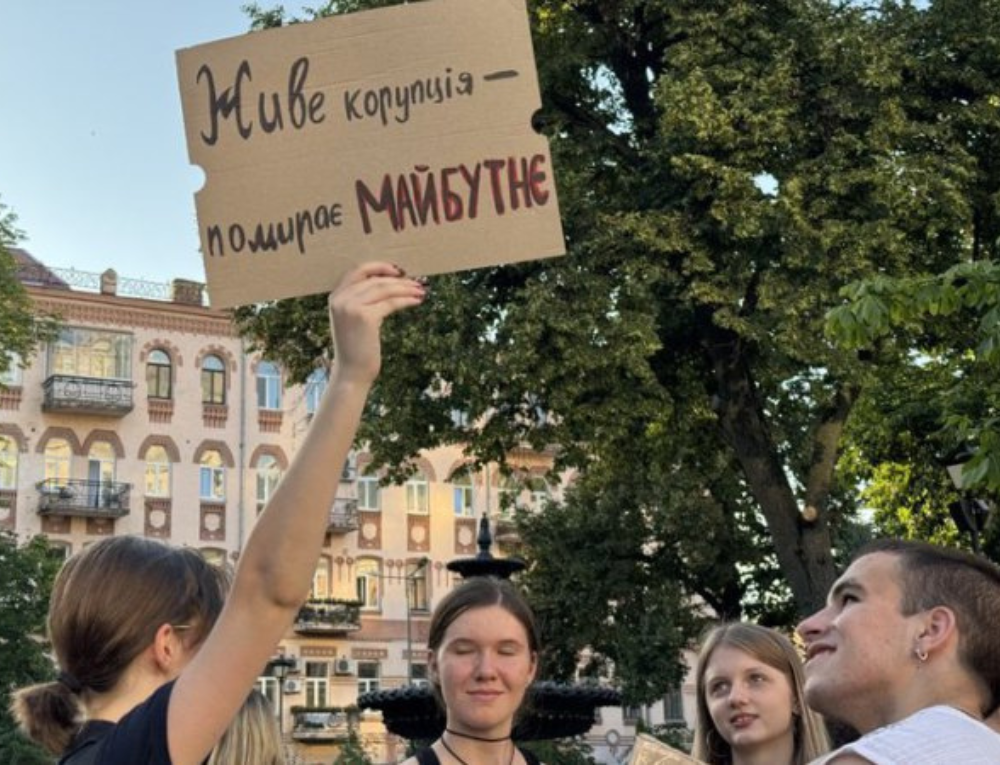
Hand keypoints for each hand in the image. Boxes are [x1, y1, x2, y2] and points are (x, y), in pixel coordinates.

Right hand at [328, 262, 425, 384]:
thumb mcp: (354, 319)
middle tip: (417, 283)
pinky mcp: (365, 317)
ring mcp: (351, 307)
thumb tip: (391, 284)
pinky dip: (406, 300)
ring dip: (406, 288)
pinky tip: (417, 301)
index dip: (379, 267)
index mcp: (335, 296)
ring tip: (420, 291)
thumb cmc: (357, 347)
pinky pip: (391, 303)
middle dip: (399, 280)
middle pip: (376, 280)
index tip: (398, 270)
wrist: (352, 372)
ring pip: (385, 289)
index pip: (358, 270)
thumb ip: (363, 300)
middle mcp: (341, 299)